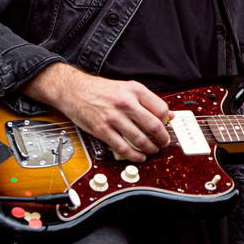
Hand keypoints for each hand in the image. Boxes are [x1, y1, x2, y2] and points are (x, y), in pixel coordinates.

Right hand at [22, 63, 172, 161]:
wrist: (74, 90)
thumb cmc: (100, 90)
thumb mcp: (127, 88)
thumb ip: (147, 100)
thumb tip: (168, 115)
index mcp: (135, 90)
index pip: (161, 109)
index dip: (166, 122)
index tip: (165, 127)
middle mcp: (126, 103)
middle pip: (154, 126)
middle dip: (162, 139)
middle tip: (163, 143)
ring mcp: (114, 118)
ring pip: (140, 139)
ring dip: (150, 149)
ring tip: (152, 150)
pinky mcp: (102, 130)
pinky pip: (123, 148)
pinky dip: (134, 155)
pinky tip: (138, 156)